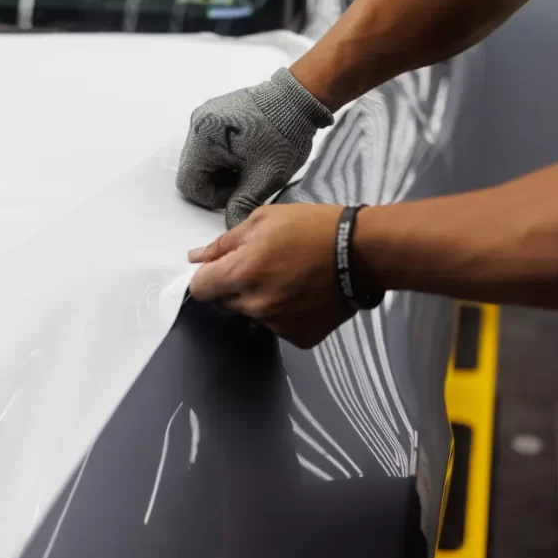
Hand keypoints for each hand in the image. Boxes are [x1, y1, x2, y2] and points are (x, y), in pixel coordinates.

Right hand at [175, 68, 333, 228]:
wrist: (300, 99)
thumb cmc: (285, 131)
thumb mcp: (263, 178)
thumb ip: (241, 206)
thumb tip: (232, 225)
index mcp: (204, 138)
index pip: (190, 184)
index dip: (214, 197)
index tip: (238, 191)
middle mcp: (199, 123)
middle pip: (195, 170)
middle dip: (218, 181)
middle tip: (246, 178)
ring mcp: (207, 115)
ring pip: (203, 158)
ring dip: (222, 168)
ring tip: (249, 163)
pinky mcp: (217, 112)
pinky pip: (211, 143)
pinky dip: (226, 154)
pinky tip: (247, 152)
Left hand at [187, 203, 354, 348]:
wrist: (361, 253)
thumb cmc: (312, 229)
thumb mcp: (263, 220)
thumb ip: (224, 243)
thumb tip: (196, 258)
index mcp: (242, 273)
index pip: (200, 288)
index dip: (207, 276)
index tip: (222, 267)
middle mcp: (256, 305)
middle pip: (225, 302)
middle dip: (235, 285)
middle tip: (264, 265)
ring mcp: (278, 325)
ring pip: (252, 315)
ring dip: (260, 300)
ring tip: (288, 277)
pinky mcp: (300, 337)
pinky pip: (278, 327)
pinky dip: (284, 314)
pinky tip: (301, 294)